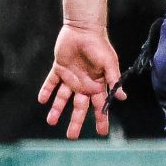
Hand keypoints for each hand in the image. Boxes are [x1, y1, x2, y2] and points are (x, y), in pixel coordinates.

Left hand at [39, 22, 122, 139]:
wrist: (83, 29)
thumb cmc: (99, 45)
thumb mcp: (109, 63)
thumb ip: (114, 80)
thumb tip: (123, 97)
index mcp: (97, 84)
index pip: (99, 105)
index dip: (101, 118)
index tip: (101, 133)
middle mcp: (83, 84)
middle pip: (79, 107)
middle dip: (76, 121)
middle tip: (71, 136)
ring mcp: (70, 77)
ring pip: (63, 98)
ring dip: (57, 109)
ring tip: (51, 122)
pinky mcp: (59, 69)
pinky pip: (51, 82)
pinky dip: (46, 91)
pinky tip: (42, 100)